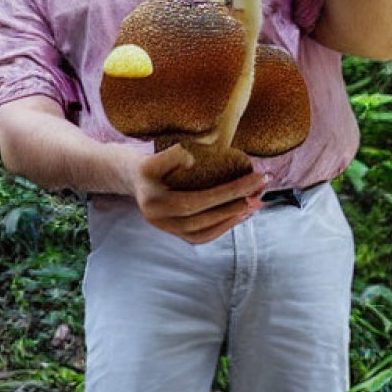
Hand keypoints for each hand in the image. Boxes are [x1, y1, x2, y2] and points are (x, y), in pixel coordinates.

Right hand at [130, 145, 267, 244]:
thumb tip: (194, 160)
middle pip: (203, 219)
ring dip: (232, 219)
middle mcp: (159, 220)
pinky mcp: (173, 233)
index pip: (197, 201)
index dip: (229, 192)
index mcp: (155, 201)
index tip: (255, 178)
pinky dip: (222, 227)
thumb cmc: (147, 161)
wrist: (129, 176)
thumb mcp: (154, 154)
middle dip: (236, 204)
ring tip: (255, 203)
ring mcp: (166, 229)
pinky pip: (200, 236)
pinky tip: (240, 214)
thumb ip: (172, 155)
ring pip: (203, 233)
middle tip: (262, 190)